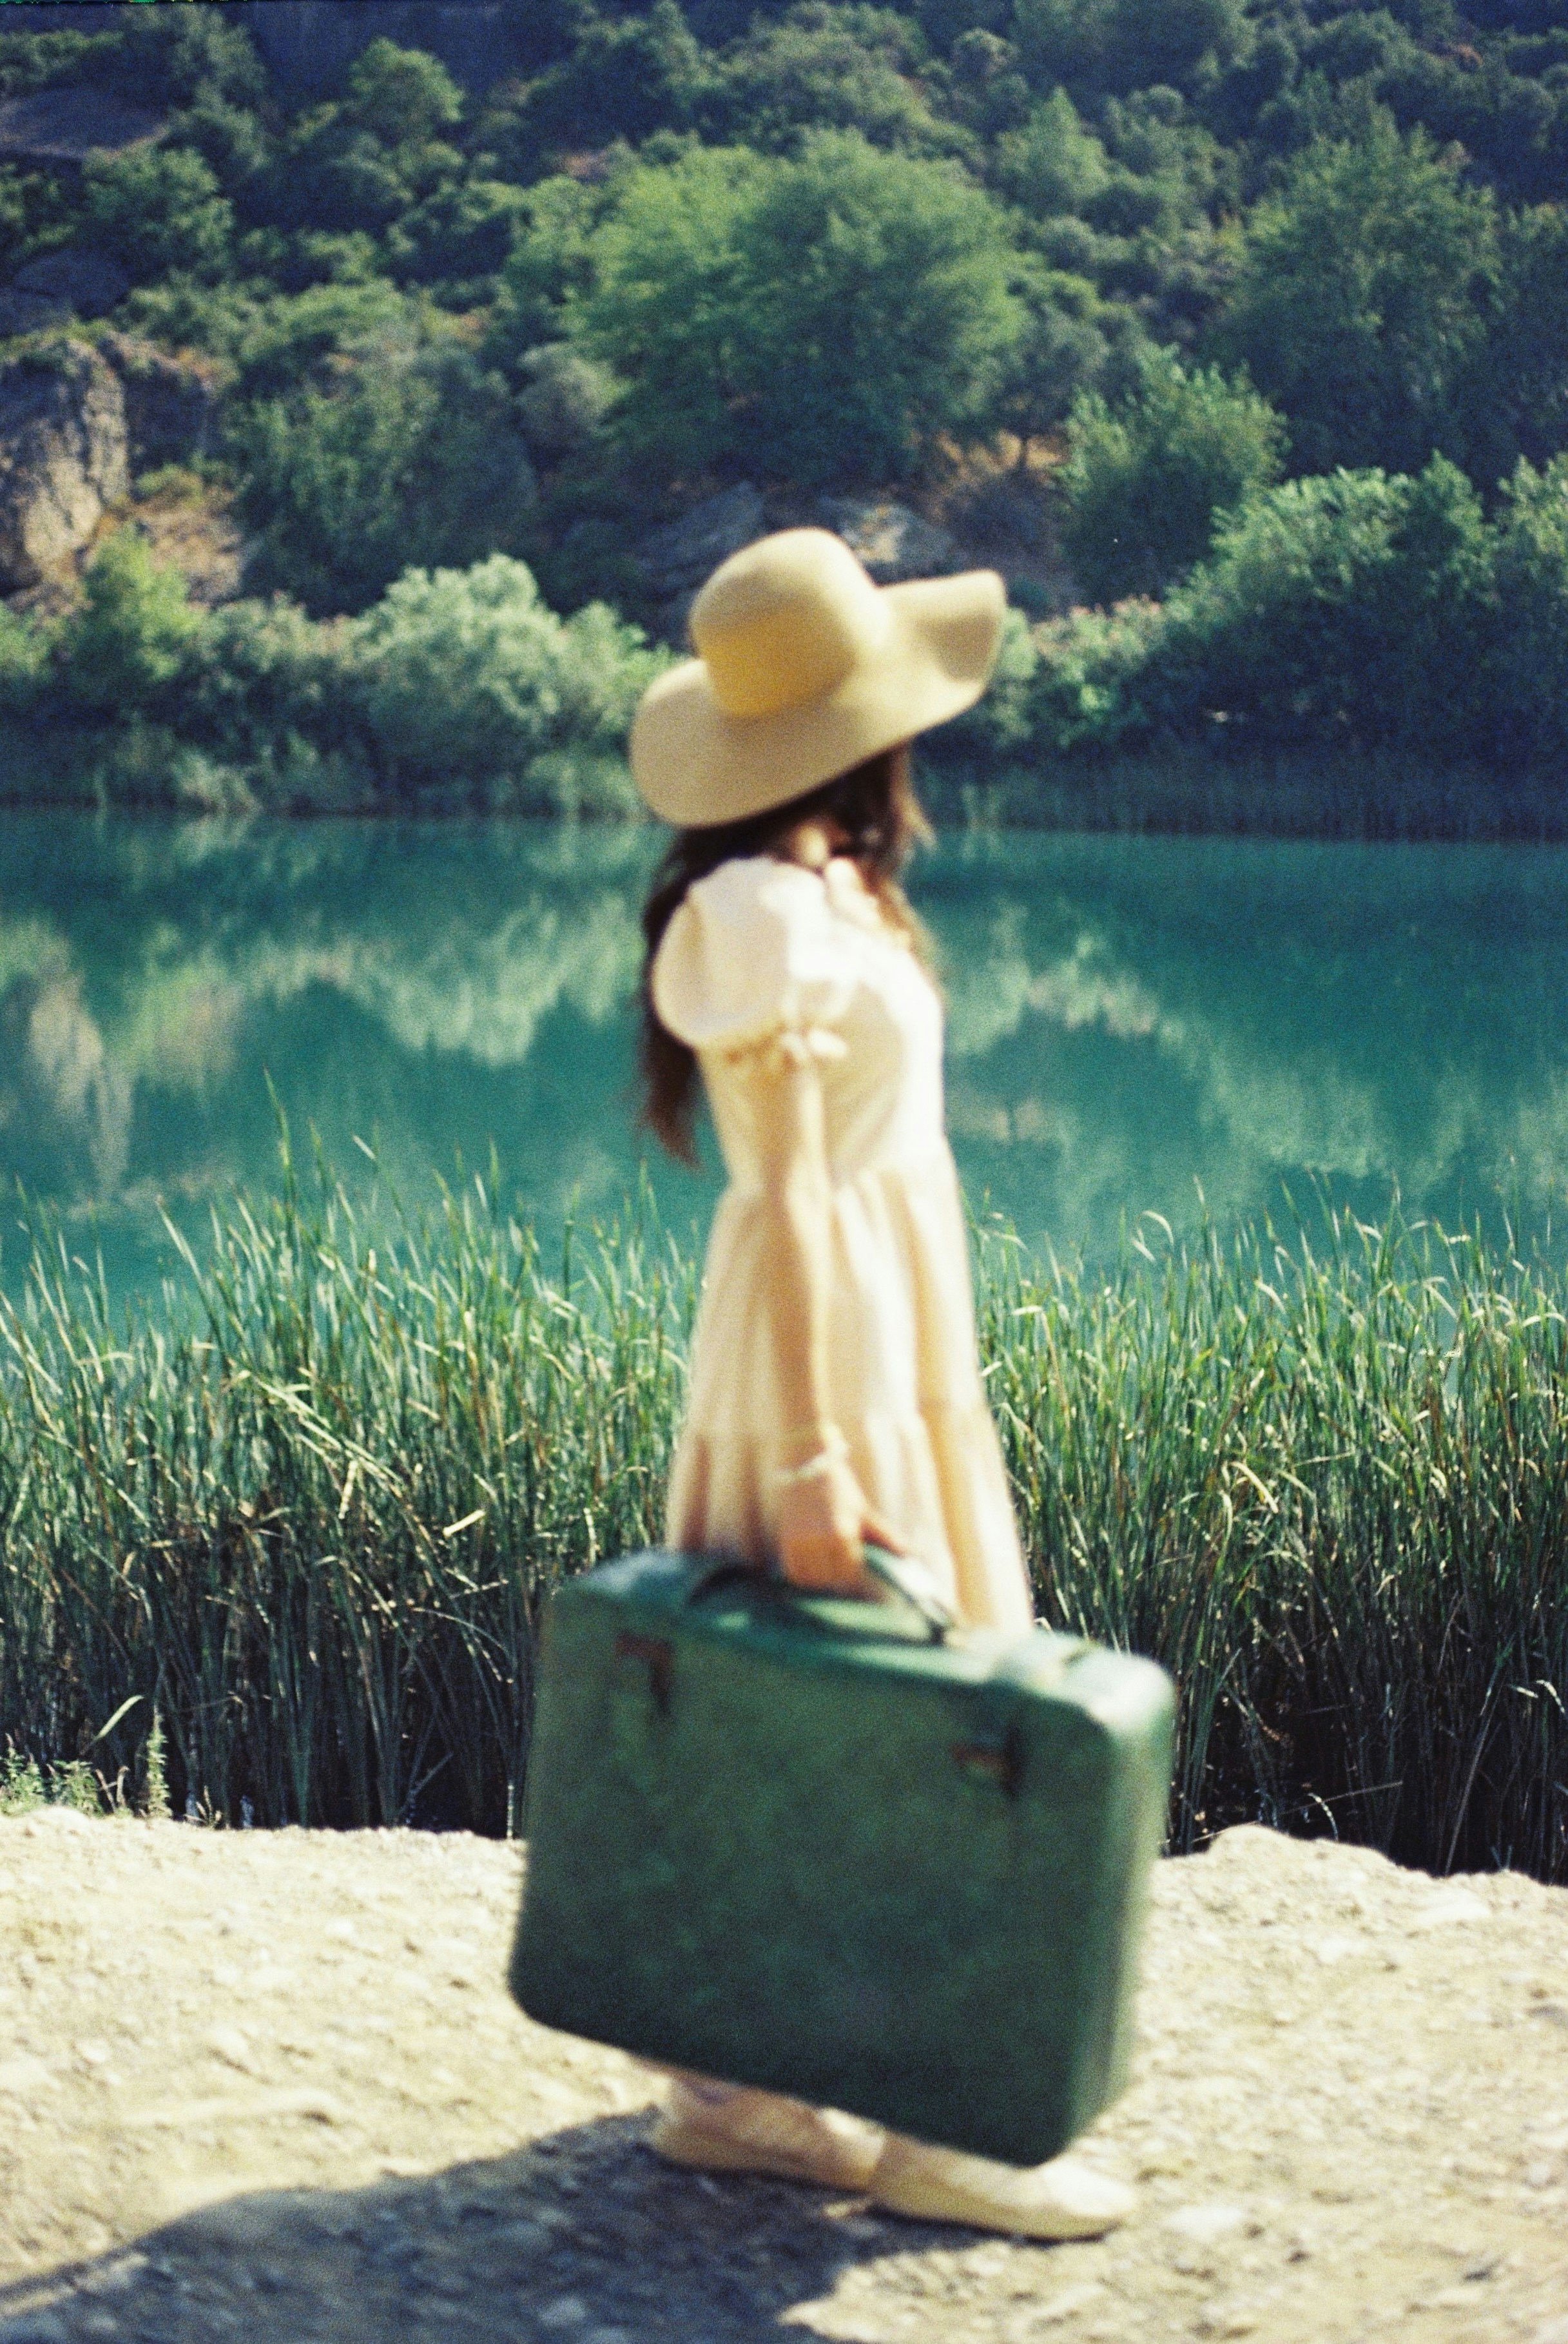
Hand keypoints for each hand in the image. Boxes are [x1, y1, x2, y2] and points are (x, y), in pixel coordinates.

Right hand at [775, 1450, 907, 1595]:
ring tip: (827, 1574)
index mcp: (843, 1534)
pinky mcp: (787, 1541)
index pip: (851, 1573)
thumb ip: (886, 1536)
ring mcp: (801, 1542)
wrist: (807, 1466)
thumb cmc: (840, 1488)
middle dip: (839, 1581)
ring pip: (812, 1580)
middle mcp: (820, 1541)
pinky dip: (803, 1577)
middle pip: (832, 1579)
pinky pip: (794, 1573)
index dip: (855, 1578)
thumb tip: (909, 1554)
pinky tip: (811, 1572)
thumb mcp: (864, 1512)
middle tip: (843, 1578)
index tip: (857, 1582)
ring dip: (821, 1581)